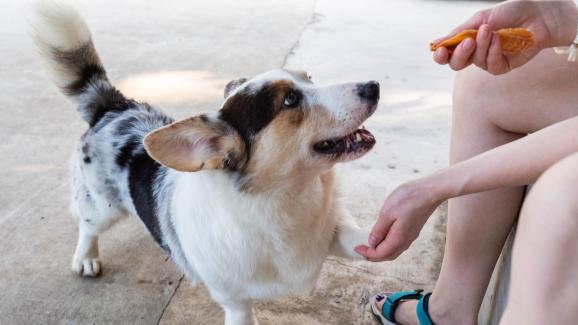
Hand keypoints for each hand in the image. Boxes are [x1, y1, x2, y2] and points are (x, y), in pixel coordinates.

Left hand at [354, 180, 444, 261]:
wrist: (430, 191)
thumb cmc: (408, 199)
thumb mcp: (387, 213)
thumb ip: (379, 230)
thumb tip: (372, 242)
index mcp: (398, 239)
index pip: (380, 254)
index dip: (366, 253)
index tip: (356, 247)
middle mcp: (405, 241)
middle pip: (387, 256)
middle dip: (373, 256)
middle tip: (361, 250)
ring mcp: (411, 236)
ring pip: (394, 251)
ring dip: (381, 252)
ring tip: (370, 246)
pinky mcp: (413, 230)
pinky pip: (399, 244)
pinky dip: (388, 245)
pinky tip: (383, 237)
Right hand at [433, 0, 577, 73]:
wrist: (538, 15)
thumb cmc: (510, 13)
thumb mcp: (480, 19)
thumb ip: (458, 33)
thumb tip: (434, 44)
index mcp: (467, 40)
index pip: (448, 53)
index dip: (441, 55)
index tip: (439, 51)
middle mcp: (476, 52)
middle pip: (456, 64)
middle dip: (458, 55)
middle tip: (467, 42)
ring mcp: (489, 60)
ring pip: (474, 63)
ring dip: (480, 47)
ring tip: (490, 31)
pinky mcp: (503, 66)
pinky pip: (491, 66)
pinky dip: (493, 52)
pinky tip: (499, 40)